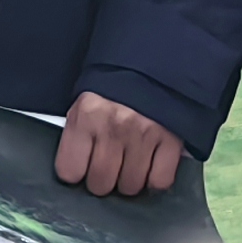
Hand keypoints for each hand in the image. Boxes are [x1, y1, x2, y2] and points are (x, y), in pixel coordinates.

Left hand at [55, 91, 186, 197]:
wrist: (157, 56)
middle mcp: (114, 127)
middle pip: (100, 184)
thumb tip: (77, 173)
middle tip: (109, 164)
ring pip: (130, 186)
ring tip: (131, 161)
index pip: (69, 171)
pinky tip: (151, 165)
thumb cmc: (115, 86)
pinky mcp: (171, 140)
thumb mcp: (86, 102)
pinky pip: (159, 181)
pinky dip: (155, 179)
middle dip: (103, 179)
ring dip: (129, 179)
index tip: (82, 166)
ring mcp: (144, 134)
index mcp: (86, 115)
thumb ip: (79, 134)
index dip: (76, 172)